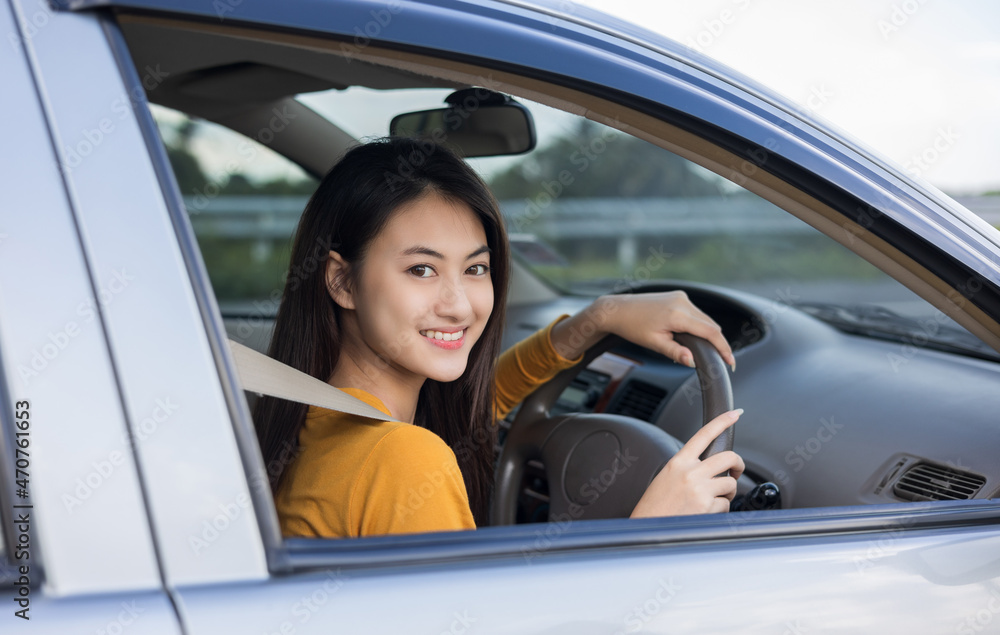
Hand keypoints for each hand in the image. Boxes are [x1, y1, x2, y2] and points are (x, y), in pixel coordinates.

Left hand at [550, 291, 735, 368]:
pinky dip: (699, 325)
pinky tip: (694, 336)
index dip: (723, 348)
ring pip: (705, 319)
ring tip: (708, 351)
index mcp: (678, 314)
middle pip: (711, 325)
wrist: (618, 309)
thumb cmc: (633, 327)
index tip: (730, 362)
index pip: (710, 332)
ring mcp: (681, 297)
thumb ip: (675, 352)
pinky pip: (696, 313)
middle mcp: (683, 302)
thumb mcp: (654, 343)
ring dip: (708, 333)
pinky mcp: (678, 296)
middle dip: (718, 343)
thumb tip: (692, 362)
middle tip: (722, 361)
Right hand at [630, 409, 745, 516]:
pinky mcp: (707, 506)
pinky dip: (719, 510)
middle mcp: (690, 472)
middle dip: (738, 464)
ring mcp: (700, 489)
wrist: (648, 530)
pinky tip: (704, 513)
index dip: (722, 422)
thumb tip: (710, 469)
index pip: (704, 435)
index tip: (735, 415)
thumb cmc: (654, 507)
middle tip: (737, 471)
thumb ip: (687, 469)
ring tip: (712, 500)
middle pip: (728, 458)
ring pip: (730, 483)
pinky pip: (725, 505)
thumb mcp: (665, 478)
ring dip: (727, 493)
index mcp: (678, 462)